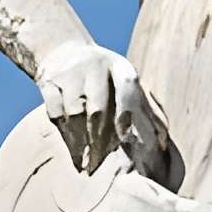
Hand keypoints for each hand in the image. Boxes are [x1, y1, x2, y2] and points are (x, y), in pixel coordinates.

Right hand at [36, 38, 168, 178]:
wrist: (61, 48)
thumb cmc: (104, 75)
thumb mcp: (126, 81)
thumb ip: (147, 109)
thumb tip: (164, 142)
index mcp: (119, 67)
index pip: (126, 87)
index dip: (127, 112)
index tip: (125, 138)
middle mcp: (94, 67)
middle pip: (96, 108)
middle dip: (98, 138)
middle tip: (100, 163)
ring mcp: (69, 74)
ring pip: (74, 113)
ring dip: (79, 139)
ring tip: (84, 161)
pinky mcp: (48, 82)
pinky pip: (54, 112)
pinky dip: (63, 131)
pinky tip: (70, 146)